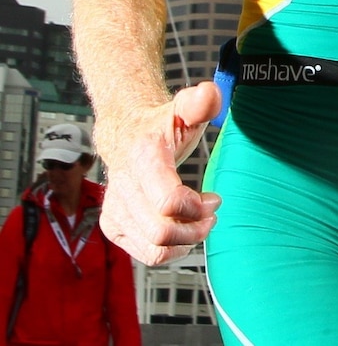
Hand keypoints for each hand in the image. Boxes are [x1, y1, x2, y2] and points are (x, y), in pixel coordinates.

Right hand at [97, 81, 222, 264]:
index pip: (169, 202)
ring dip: (184, 241)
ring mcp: (115, 209)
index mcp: (143, 158)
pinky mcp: (113, 226)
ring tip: (198, 223)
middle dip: (195, 229)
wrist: (125, 134)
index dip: (198, 207)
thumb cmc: (160, 125)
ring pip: (153, 250)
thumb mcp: (183, 108)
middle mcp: (123, 187)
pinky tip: (181, 230)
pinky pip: (144, 254)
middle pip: (162, 233)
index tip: (214, 198)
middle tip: (211, 215)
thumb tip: (210, 93)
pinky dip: (169, 249)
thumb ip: (201, 101)